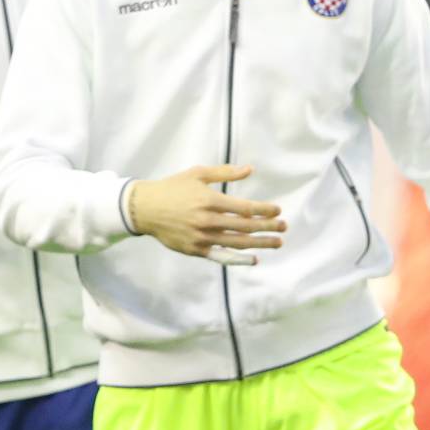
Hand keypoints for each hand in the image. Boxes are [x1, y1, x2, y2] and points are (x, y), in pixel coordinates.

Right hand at [126, 165, 284, 262]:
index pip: (245, 208)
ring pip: (237, 243)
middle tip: (284, 227)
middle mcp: (207, 220)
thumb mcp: (197, 174)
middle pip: (245, 227)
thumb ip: (225, 173)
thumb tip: (250, 169)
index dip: (264, 210)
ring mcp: (202, 238)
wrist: (145, 209)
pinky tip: (253, 258)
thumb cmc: (173, 188)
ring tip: (277, 243)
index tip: (278, 211)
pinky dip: (238, 260)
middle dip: (268, 227)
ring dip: (260, 244)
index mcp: (209, 200)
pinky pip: (221, 257)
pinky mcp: (195, 250)